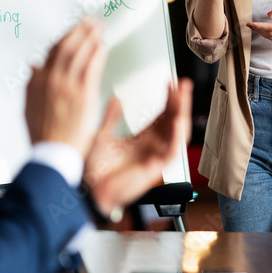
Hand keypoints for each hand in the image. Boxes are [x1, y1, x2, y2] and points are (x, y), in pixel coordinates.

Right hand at [24, 19, 105, 158]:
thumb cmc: (43, 134)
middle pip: (66, 47)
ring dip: (90, 37)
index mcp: (39, 81)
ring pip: (79, 53)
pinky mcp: (83, 94)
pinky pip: (91, 67)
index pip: (52, 52)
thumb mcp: (29, 106)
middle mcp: (52, 79)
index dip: (65, 37)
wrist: (53, 152)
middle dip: (79, 31)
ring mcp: (67, 85)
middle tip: (89, 21)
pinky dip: (97, 54)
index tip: (73, 29)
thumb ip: (31, 84)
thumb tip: (34, 66)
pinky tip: (102, 45)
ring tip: (98, 27)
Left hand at [83, 79, 192, 216]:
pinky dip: (177, 137)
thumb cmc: (93, 170)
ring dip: (182, 115)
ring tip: (183, 98)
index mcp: (142, 141)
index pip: (162, 116)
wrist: (88, 190)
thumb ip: (111, 117)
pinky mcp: (154, 169)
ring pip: (177, 134)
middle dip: (180, 102)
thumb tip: (116, 98)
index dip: (169, 99)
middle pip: (173, 121)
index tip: (171, 82)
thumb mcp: (102, 136)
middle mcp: (152, 148)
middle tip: (183, 84)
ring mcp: (154, 158)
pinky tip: (178, 122)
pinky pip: (171, 152)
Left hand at [246, 5, 271, 44]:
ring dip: (262, 33)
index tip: (251, 23)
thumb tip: (269, 15)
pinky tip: (265, 32)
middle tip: (250, 25)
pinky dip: (269, 36)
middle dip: (258, 30)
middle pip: (270, 34)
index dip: (259, 26)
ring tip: (256, 28)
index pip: (271, 27)